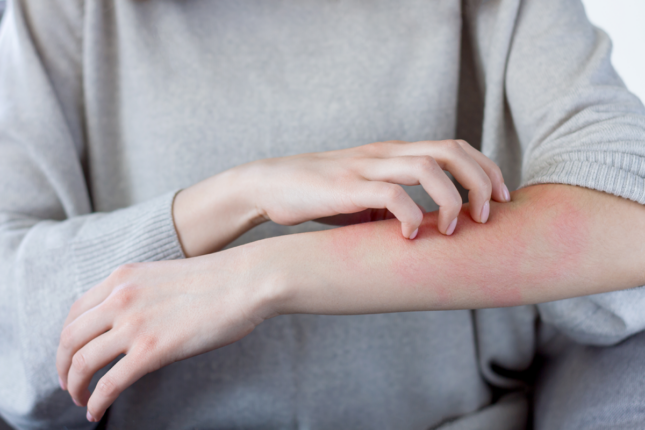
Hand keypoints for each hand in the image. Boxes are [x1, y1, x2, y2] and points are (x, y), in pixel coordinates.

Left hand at [56, 247, 279, 422]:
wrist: (246, 281)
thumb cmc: (219, 280)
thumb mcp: (165, 277)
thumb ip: (141, 295)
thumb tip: (134, 324)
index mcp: (123, 278)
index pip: (76, 311)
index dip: (67, 339)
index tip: (72, 354)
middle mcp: (120, 298)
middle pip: (70, 338)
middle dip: (63, 366)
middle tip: (69, 382)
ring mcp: (133, 324)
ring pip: (82, 362)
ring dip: (75, 386)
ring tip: (80, 399)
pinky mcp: (151, 351)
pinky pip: (109, 384)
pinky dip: (96, 402)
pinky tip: (96, 411)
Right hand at [240, 139, 509, 237]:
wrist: (271, 185)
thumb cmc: (321, 194)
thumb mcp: (366, 195)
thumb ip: (396, 204)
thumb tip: (427, 229)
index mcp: (393, 152)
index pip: (453, 146)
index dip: (485, 169)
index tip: (501, 198)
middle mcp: (385, 153)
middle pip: (449, 150)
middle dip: (480, 180)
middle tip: (490, 214)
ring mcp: (365, 167)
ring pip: (426, 167)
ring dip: (451, 197)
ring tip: (456, 227)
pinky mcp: (345, 187)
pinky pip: (389, 194)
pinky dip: (410, 215)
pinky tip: (411, 236)